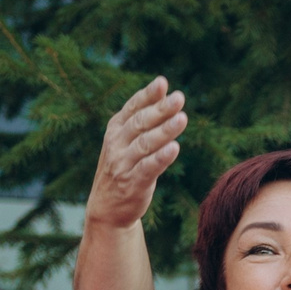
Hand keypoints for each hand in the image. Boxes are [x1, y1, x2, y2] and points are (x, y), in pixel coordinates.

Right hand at [88, 77, 187, 229]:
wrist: (107, 207)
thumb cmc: (124, 166)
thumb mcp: (127, 139)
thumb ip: (143, 116)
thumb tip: (164, 87)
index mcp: (115, 128)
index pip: (133, 107)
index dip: (148, 95)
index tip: (163, 82)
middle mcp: (116, 143)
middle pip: (140, 123)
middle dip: (161, 109)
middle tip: (179, 97)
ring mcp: (122, 163)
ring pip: (145, 144)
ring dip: (165, 131)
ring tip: (182, 119)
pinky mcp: (132, 183)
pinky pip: (148, 168)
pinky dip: (161, 158)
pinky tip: (175, 148)